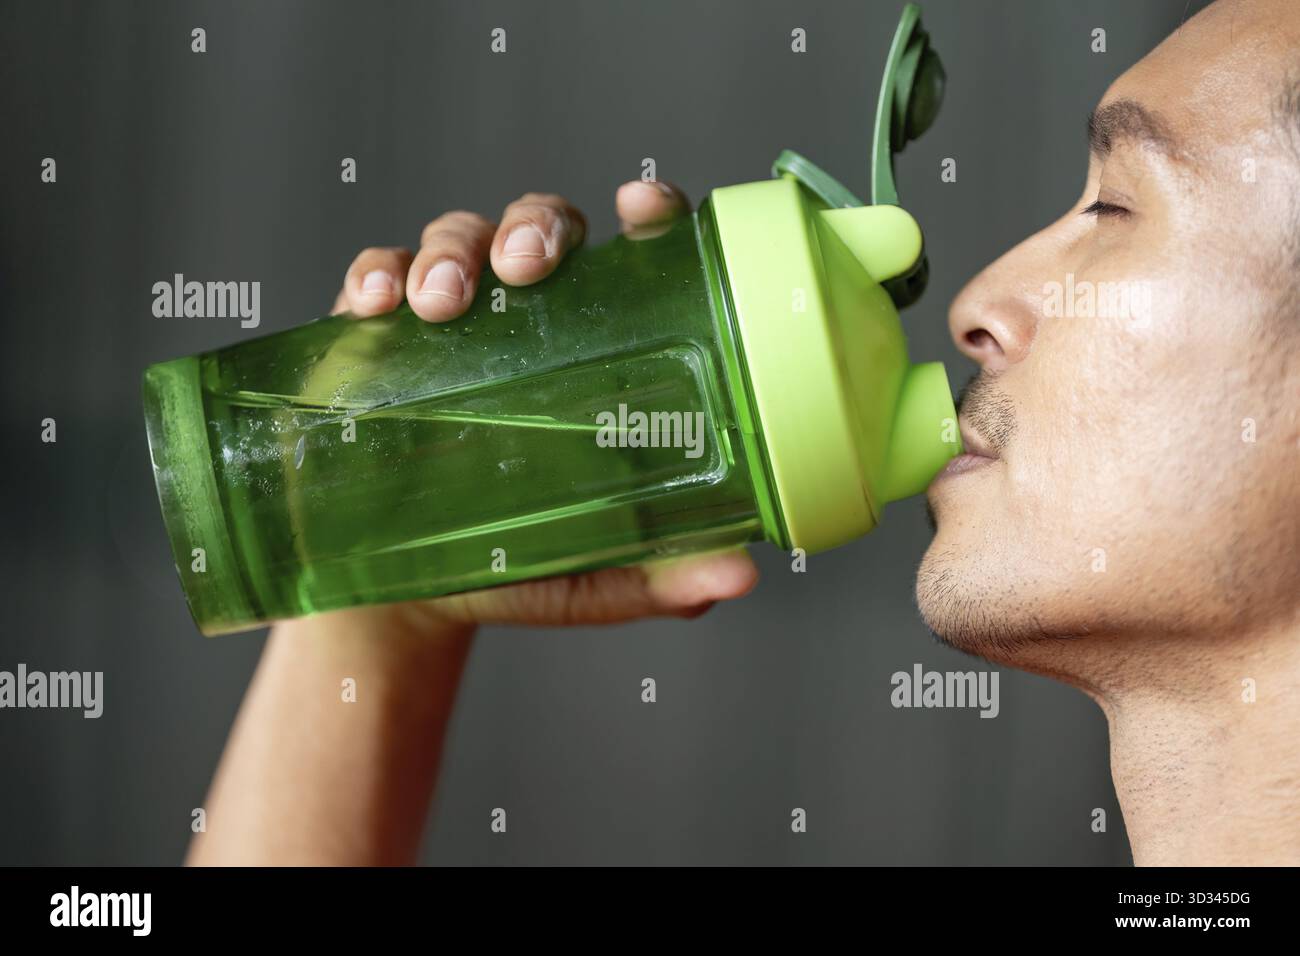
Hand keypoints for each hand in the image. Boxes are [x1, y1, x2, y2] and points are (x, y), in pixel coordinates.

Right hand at [328, 182, 758, 630]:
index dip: (647, 215)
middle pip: (542, 225)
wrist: (408, 600)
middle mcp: (530, 319)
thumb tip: (739, 576)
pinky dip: (375, 274)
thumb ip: (664, 572)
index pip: (635, 256)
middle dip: (534, 227)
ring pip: (458, 237)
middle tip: (524, 268)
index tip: (640, 205)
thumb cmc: (518, 566)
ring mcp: (453, 322)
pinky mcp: (379, 338)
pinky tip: (377, 304)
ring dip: (451, 252)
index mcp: (599, 352)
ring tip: (440, 305)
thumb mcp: (597, 575)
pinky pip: (376, 275)